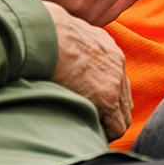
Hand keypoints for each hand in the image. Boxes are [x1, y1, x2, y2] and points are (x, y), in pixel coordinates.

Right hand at [44, 1, 131, 139]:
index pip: (114, 76)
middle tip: (90, 123)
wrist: (44, 33)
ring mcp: (114, 80)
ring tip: (87, 131)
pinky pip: (116, 126)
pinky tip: (87, 134)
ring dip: (107, 124)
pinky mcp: (107, 97)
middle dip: (109, 112)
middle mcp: (115, 62)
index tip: (87, 104)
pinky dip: (105, 133)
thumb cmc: (40, 31)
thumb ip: (65, 43)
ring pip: (123, 115)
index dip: (103, 95)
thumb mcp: (60, 30)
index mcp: (103, 45)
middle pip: (123, 97)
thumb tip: (46, 48)